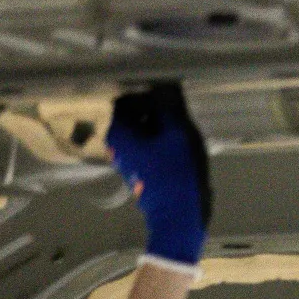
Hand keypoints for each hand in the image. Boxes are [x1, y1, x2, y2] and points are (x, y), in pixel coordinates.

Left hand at [107, 82, 210, 268]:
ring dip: (161, 127)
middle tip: (180, 113)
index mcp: (119, 130)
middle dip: (156, 110)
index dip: (149, 92)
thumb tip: (165, 80)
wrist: (179, 218)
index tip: (170, 96)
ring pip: (144, 131)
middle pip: (135, 114)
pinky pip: (149, 147)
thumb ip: (169, 103)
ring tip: (183, 131)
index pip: (128, 97)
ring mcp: (127, 159)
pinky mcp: (139, 171)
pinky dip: (161, 143)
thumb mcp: (177, 133)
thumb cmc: (176, 173)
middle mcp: (116, 143)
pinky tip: (180, 149)